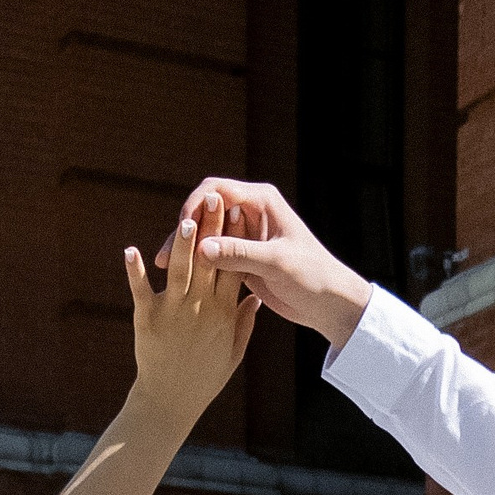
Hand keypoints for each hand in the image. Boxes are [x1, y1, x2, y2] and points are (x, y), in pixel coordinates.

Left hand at [122, 197, 255, 423]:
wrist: (170, 402)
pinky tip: (130, 250)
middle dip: (213, 228)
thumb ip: (244, 323)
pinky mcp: (147, 319)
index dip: (238, 239)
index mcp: (224, 314)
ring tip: (186, 219)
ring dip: (182, 244)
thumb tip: (256, 298)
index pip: (234, 268)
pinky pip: (140, 290)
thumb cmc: (204, 379)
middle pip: (209, 261)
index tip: (242, 212)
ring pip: (180, 271)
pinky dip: (134, 270)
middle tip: (216, 199)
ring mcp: (173, 313)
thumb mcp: (233, 352)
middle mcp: (201, 309)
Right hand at [169, 175, 371, 346]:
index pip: (216, 191)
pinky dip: (197, 265)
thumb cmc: (313, 276)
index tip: (182, 232)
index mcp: (261, 201)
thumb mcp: (276, 263)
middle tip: (164, 257)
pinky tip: (179, 280)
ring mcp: (245, 237)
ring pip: (205, 235)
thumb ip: (239, 254)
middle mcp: (250, 213)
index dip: (194, 207)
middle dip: (183, 231)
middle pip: (205, 211)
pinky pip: (213, 257)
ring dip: (186, 250)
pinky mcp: (242, 259)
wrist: (330, 304)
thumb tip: (202, 249)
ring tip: (164, 268)